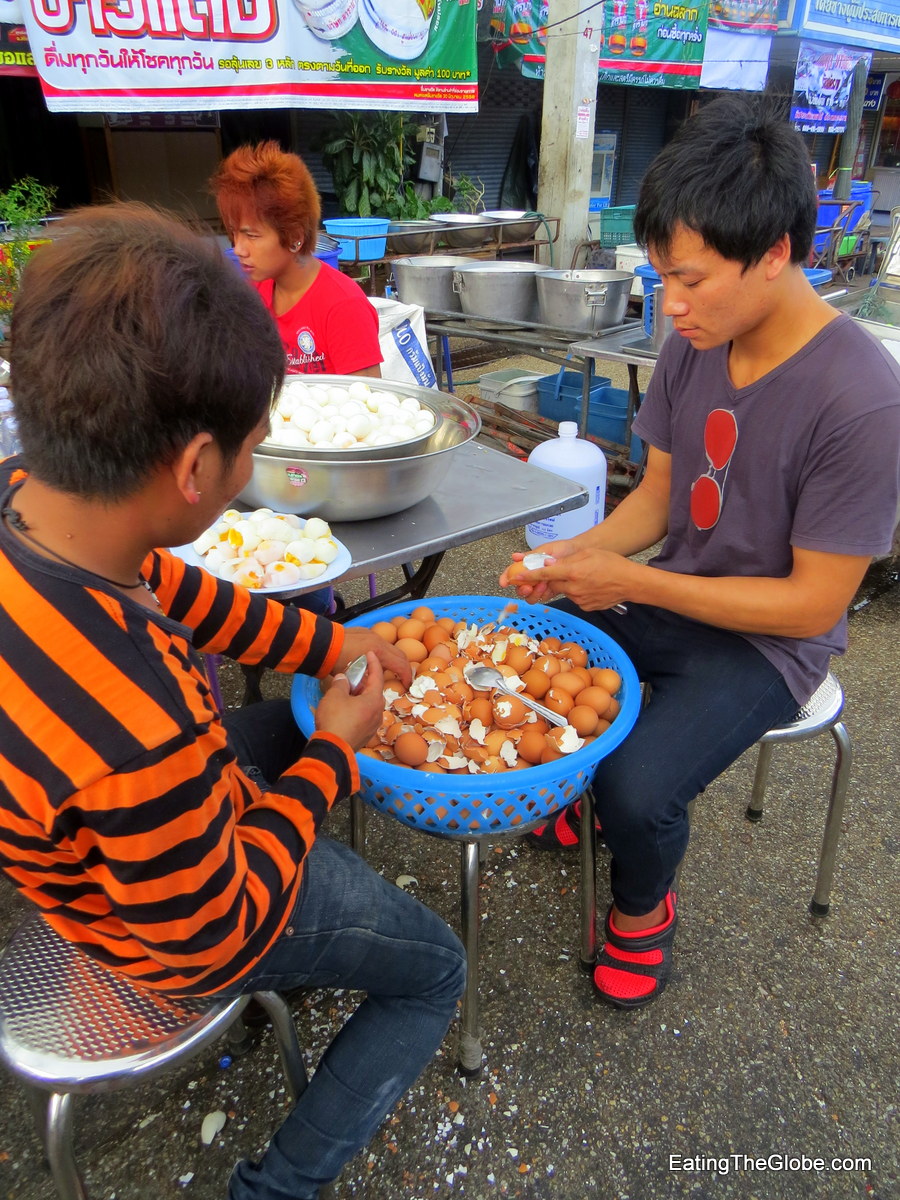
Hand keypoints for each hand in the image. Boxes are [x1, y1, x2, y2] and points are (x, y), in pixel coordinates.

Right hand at [315, 651, 384, 749]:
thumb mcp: (334, 695)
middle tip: (354, 675)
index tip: (371, 654)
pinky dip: (358, 709)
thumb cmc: (335, 720)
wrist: (333, 750)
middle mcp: (378, 712)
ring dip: (360, 697)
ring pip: (369, 705)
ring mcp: (373, 726)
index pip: (377, 676)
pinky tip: (346, 709)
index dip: (373, 663)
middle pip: (374, 692)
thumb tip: (344, 679)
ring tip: (347, 692)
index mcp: (374, 700)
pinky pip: (364, 716)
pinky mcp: (366, 735)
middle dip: (364, 682)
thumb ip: (341, 683)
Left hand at [336, 627, 411, 687]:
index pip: (401, 665)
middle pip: (400, 654)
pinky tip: (375, 662)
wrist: (320, 644)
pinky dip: (384, 654)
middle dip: (404, 668)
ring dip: (393, 660)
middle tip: (403, 679)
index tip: (407, 686)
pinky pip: (380, 643)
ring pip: (390, 648)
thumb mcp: (353, 678)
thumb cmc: (335, 662)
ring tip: (389, 672)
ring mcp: (372, 634)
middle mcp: (378, 640)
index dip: (407, 677)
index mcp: (378, 651)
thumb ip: (368, 682)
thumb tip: (374, 688)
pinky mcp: (364, 632)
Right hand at [499, 540, 575, 602]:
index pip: (512, 573)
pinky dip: (543, 594)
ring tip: (541, 585)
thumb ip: (530, 556)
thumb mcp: (545, 550)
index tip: (504, 582)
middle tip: (527, 586)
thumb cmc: (564, 549)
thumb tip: (515, 556)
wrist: (581, 554)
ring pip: (530, 596)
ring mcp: (542, 584)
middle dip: (521, 589)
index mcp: (528, 565)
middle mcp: (533, 577)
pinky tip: (549, 586)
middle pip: (520, 589)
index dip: (506, 578)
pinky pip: (543, 597)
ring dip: (533, 593)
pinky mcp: (551, 590)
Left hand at [502, 542, 632, 612]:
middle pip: (553, 584)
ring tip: (586, 576)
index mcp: (573, 572)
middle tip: (565, 571)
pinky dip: (577, 591)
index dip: (528, 575)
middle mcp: (573, 588)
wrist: (631, 582)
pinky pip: (574, 598)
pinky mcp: (584, 607)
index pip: (544, 574)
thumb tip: (548, 565)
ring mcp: (579, 599)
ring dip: (568, 584)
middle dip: (553, 579)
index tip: (515, 576)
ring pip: (564, 591)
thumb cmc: (612, 564)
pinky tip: (591, 586)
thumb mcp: (588, 554)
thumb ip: (566, 560)